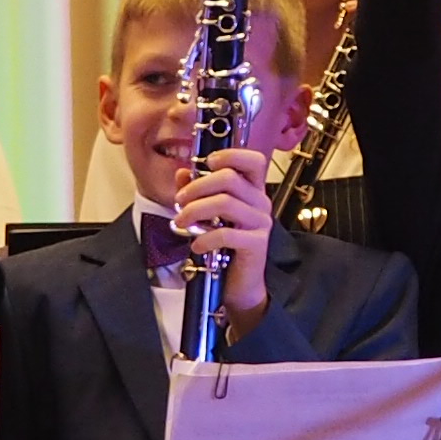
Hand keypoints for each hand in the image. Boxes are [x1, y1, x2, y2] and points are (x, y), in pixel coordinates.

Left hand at [171, 145, 275, 324]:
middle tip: (179, 202)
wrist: (238, 284)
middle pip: (229, 178)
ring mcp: (261, 222)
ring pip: (225, 202)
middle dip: (197, 187)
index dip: (230, 155)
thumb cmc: (224, 246)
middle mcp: (261, 202)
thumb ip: (195, 191)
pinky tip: (196, 246)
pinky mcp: (257, 244)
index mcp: (252, 190)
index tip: (206, 163)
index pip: (253, 160)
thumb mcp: (206, 214)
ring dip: (195, 211)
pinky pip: (227, 233)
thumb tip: (182, 172)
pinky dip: (205, 238)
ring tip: (180, 222)